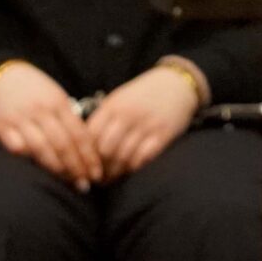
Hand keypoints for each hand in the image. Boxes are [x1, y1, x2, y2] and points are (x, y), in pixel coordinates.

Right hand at [0, 62, 98, 190]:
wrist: (4, 77)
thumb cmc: (35, 90)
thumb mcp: (57, 97)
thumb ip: (69, 119)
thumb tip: (87, 149)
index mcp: (59, 103)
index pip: (78, 133)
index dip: (89, 155)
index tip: (97, 172)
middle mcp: (41, 111)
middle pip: (63, 143)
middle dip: (76, 166)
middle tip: (85, 183)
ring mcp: (22, 119)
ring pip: (42, 147)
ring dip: (56, 167)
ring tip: (66, 181)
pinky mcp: (3, 127)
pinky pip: (17, 147)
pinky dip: (28, 159)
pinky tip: (37, 171)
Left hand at [85, 63, 202, 180]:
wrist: (177, 83)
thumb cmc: (144, 93)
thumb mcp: (120, 98)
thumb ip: (104, 117)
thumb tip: (87, 145)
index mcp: (113, 105)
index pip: (91, 134)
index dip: (85, 153)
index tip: (85, 164)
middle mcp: (128, 115)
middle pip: (105, 149)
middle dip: (100, 165)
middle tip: (98, 176)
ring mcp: (146, 125)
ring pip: (123, 157)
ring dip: (115, 171)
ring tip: (111, 177)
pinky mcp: (163, 134)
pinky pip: (143, 157)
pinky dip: (134, 166)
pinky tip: (130, 168)